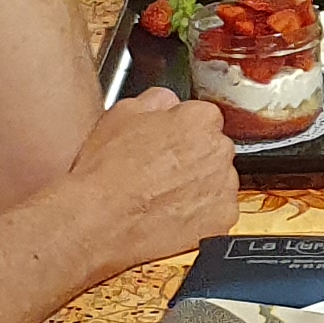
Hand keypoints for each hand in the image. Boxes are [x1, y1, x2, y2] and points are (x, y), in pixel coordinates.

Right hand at [54, 90, 240, 275]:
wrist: (100, 221)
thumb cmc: (107, 173)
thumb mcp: (121, 115)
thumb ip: (155, 101)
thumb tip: (166, 101)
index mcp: (199, 119)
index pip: (203, 118)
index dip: (181, 132)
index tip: (167, 143)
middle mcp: (218, 151)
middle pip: (212, 149)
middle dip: (192, 158)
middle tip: (160, 171)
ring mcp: (223, 187)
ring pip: (216, 181)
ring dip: (198, 187)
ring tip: (161, 197)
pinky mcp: (221, 219)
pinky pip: (217, 213)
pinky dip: (200, 215)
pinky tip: (171, 216)